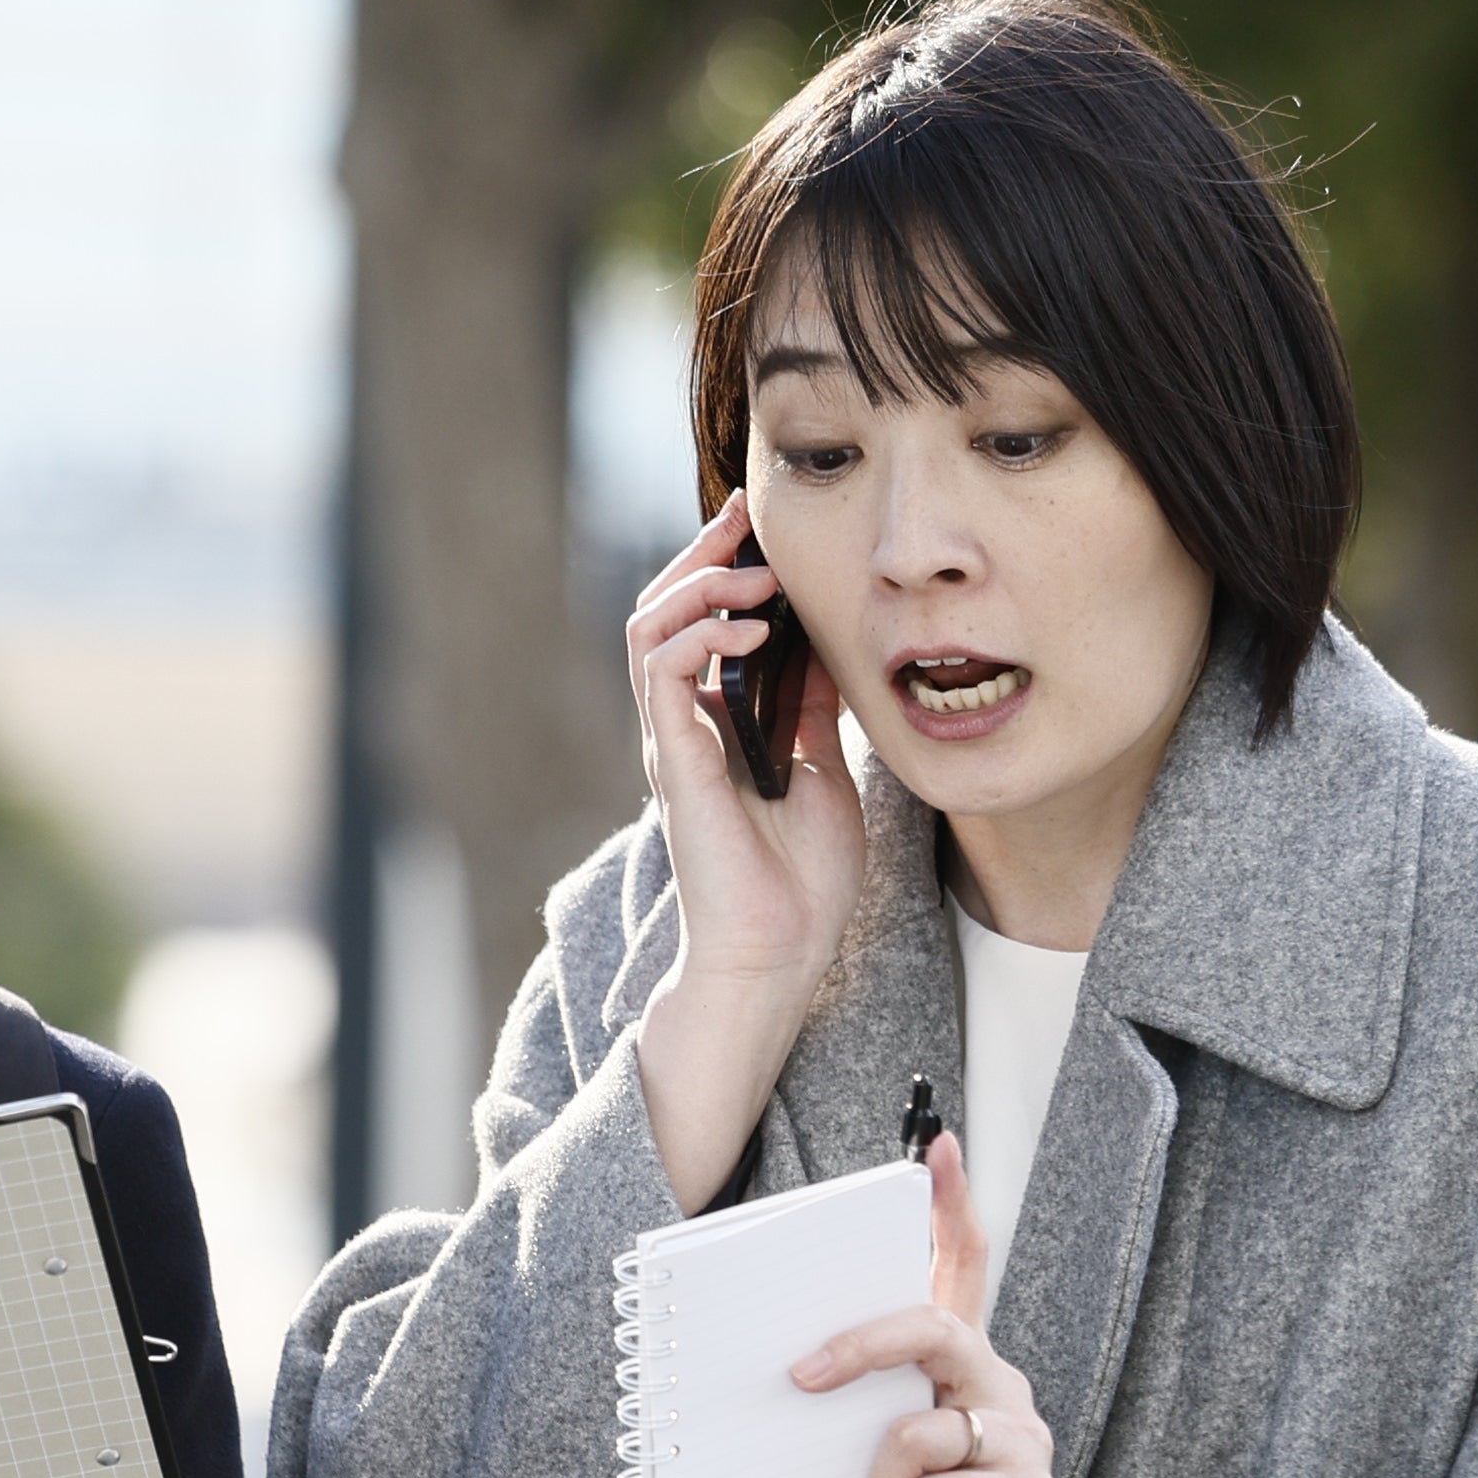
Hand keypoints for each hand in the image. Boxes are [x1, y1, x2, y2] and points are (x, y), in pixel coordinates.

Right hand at [625, 495, 871, 1209]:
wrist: (778, 957)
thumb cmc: (801, 887)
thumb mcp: (825, 775)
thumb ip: (814, 714)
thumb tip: (827, 652)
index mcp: (713, 730)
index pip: (697, 626)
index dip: (723, 571)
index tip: (765, 534)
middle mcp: (681, 729)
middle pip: (662, 610)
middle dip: (703, 555)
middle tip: (747, 521)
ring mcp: (671, 744)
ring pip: (650, 628)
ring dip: (699, 585)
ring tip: (755, 576)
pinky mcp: (674, 762)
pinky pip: (662, 670)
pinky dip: (700, 633)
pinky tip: (750, 628)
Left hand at [806, 1134, 1057, 1477]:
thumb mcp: (887, 1458)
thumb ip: (857, 1417)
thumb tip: (779, 1386)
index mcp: (963, 1367)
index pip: (966, 1265)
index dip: (954, 1205)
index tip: (938, 1144)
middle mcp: (998, 1387)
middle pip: (936, 1328)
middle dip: (860, 1346)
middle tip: (800, 1377)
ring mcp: (1018, 1440)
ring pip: (922, 1432)